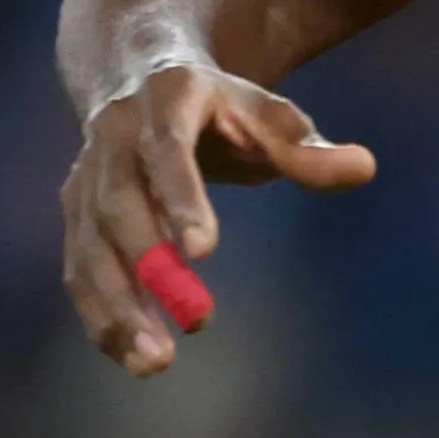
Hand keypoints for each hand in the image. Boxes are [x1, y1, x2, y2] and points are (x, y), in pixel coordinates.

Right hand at [59, 61, 374, 374]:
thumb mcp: (266, 114)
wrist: (140, 75)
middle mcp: (114, 138)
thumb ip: (307, 147)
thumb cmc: (220, 108)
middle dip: (148, 268)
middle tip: (195, 321)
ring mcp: (85, 179)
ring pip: (88, 248)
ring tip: (154, 362)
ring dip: (116, 307)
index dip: (181, 199)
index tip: (203, 252)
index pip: (168, 152)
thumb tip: (364, 168)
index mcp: (165, 101)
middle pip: (117, 206)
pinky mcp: (75, 215)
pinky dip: (100, 315)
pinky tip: (130, 356)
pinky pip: (79, 270)